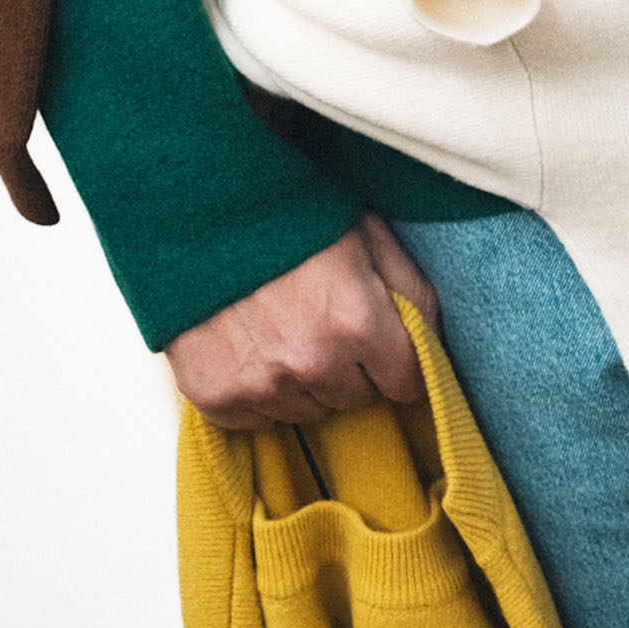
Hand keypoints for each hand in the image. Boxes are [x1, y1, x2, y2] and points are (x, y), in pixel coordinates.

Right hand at [165, 214, 441, 429]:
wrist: (195, 209)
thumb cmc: (287, 215)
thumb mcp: (367, 234)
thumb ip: (411, 292)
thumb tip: (433, 343)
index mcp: (358, 322)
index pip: (407, 383)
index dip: (397, 361)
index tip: (383, 346)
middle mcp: (312, 363)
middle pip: (356, 398)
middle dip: (349, 367)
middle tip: (322, 321)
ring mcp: (261, 385)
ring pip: (307, 411)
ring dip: (303, 381)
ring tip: (281, 328)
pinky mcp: (217, 396)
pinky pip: (257, 418)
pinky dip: (257, 391)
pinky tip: (249, 346)